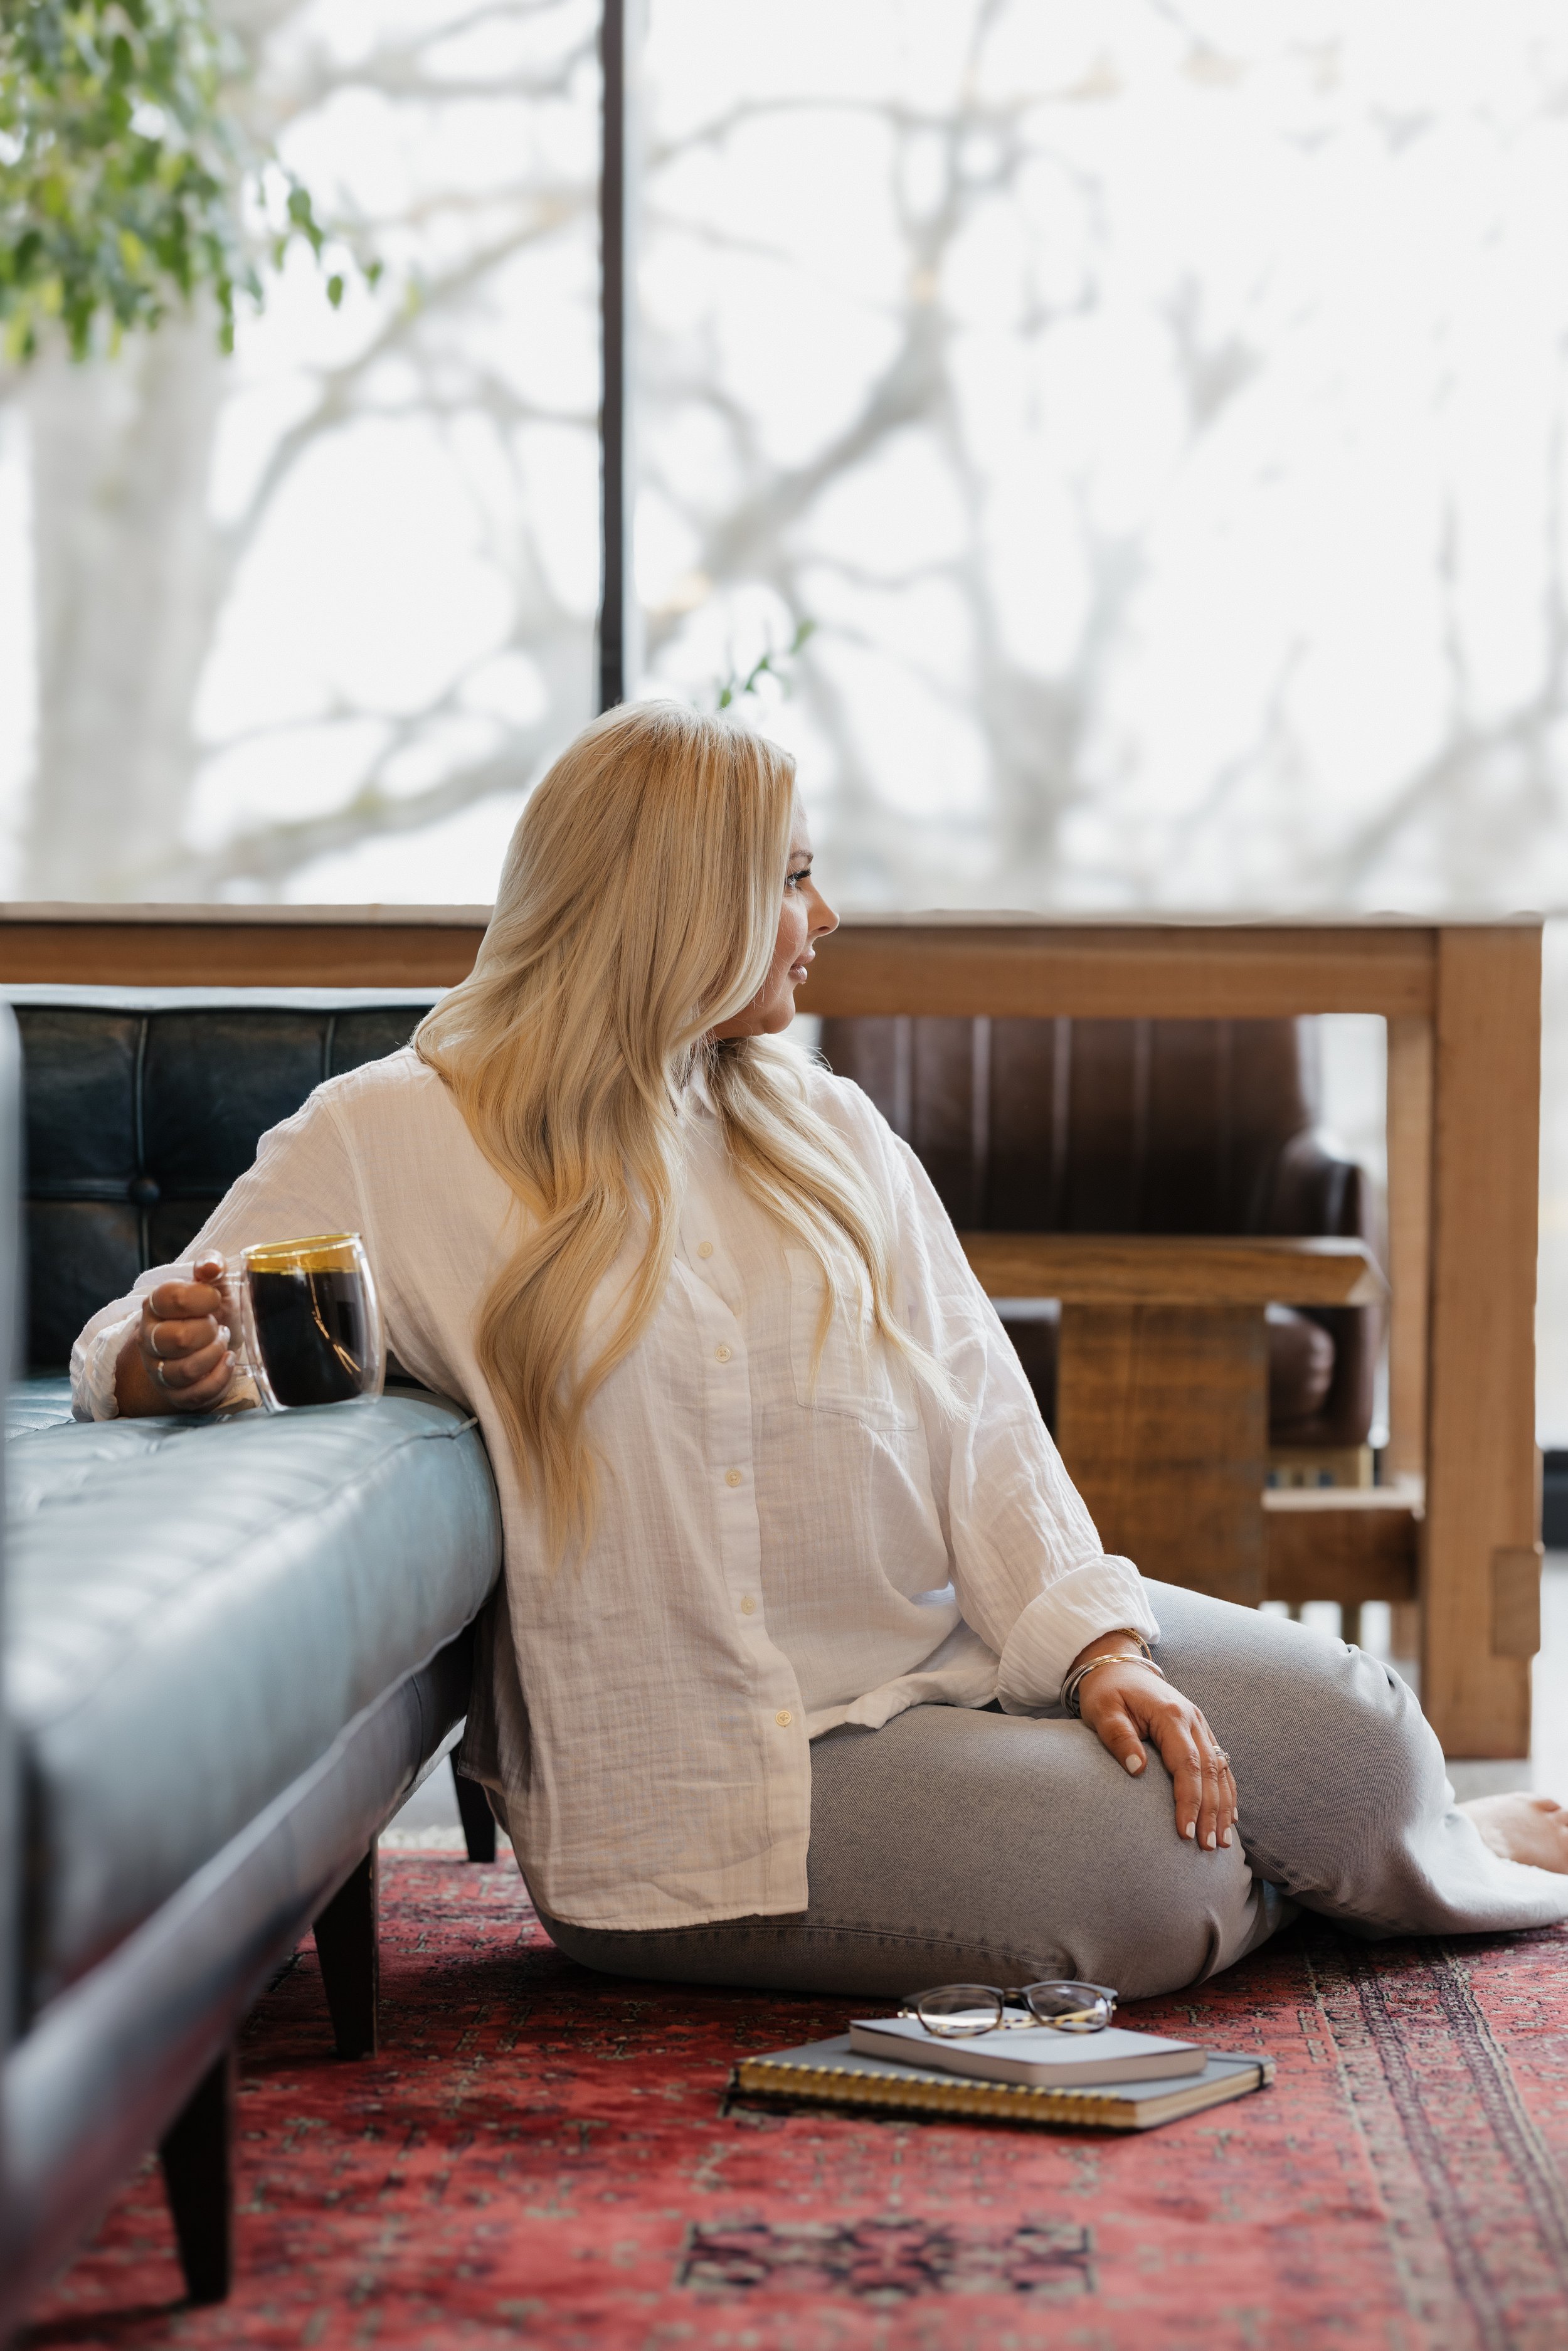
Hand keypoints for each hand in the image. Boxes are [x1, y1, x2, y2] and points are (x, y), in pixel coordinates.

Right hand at [115, 1255, 235, 1415]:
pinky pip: (195, 1393)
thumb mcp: (214, 1284)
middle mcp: (150, 1339)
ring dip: (214, 1354)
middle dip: (208, 1331)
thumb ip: (211, 1265)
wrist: (217, 1341)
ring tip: (222, 1342)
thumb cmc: (213, 1311)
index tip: (215, 1298)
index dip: (203, 1297)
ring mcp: (159, 1369)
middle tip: (217, 1326)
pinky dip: (219, 1377)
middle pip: (177, 1339)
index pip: (171, 1298)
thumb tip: (210, 1265)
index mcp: (155, 1306)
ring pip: (184, 1370)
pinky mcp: (175, 1394)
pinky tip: (227, 1361)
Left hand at [1070, 1634, 1237, 1851]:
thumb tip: (1137, 1770)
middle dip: (1211, 1812)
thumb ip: (1119, 1738)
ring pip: (1221, 1770)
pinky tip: (1229, 1816)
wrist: (1118, 1666)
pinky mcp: (1200, 1731)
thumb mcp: (1103, 1712)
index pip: (1187, 1764)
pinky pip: (1220, 1764)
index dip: (1189, 1800)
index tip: (1186, 1832)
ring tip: (1222, 1842)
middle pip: (1210, 1772)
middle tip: (1207, 1847)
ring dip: (1223, 1807)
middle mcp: (1193, 1720)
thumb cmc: (1107, 1692)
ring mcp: (1200, 1725)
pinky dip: (1226, 1791)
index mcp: (1171, 1715)